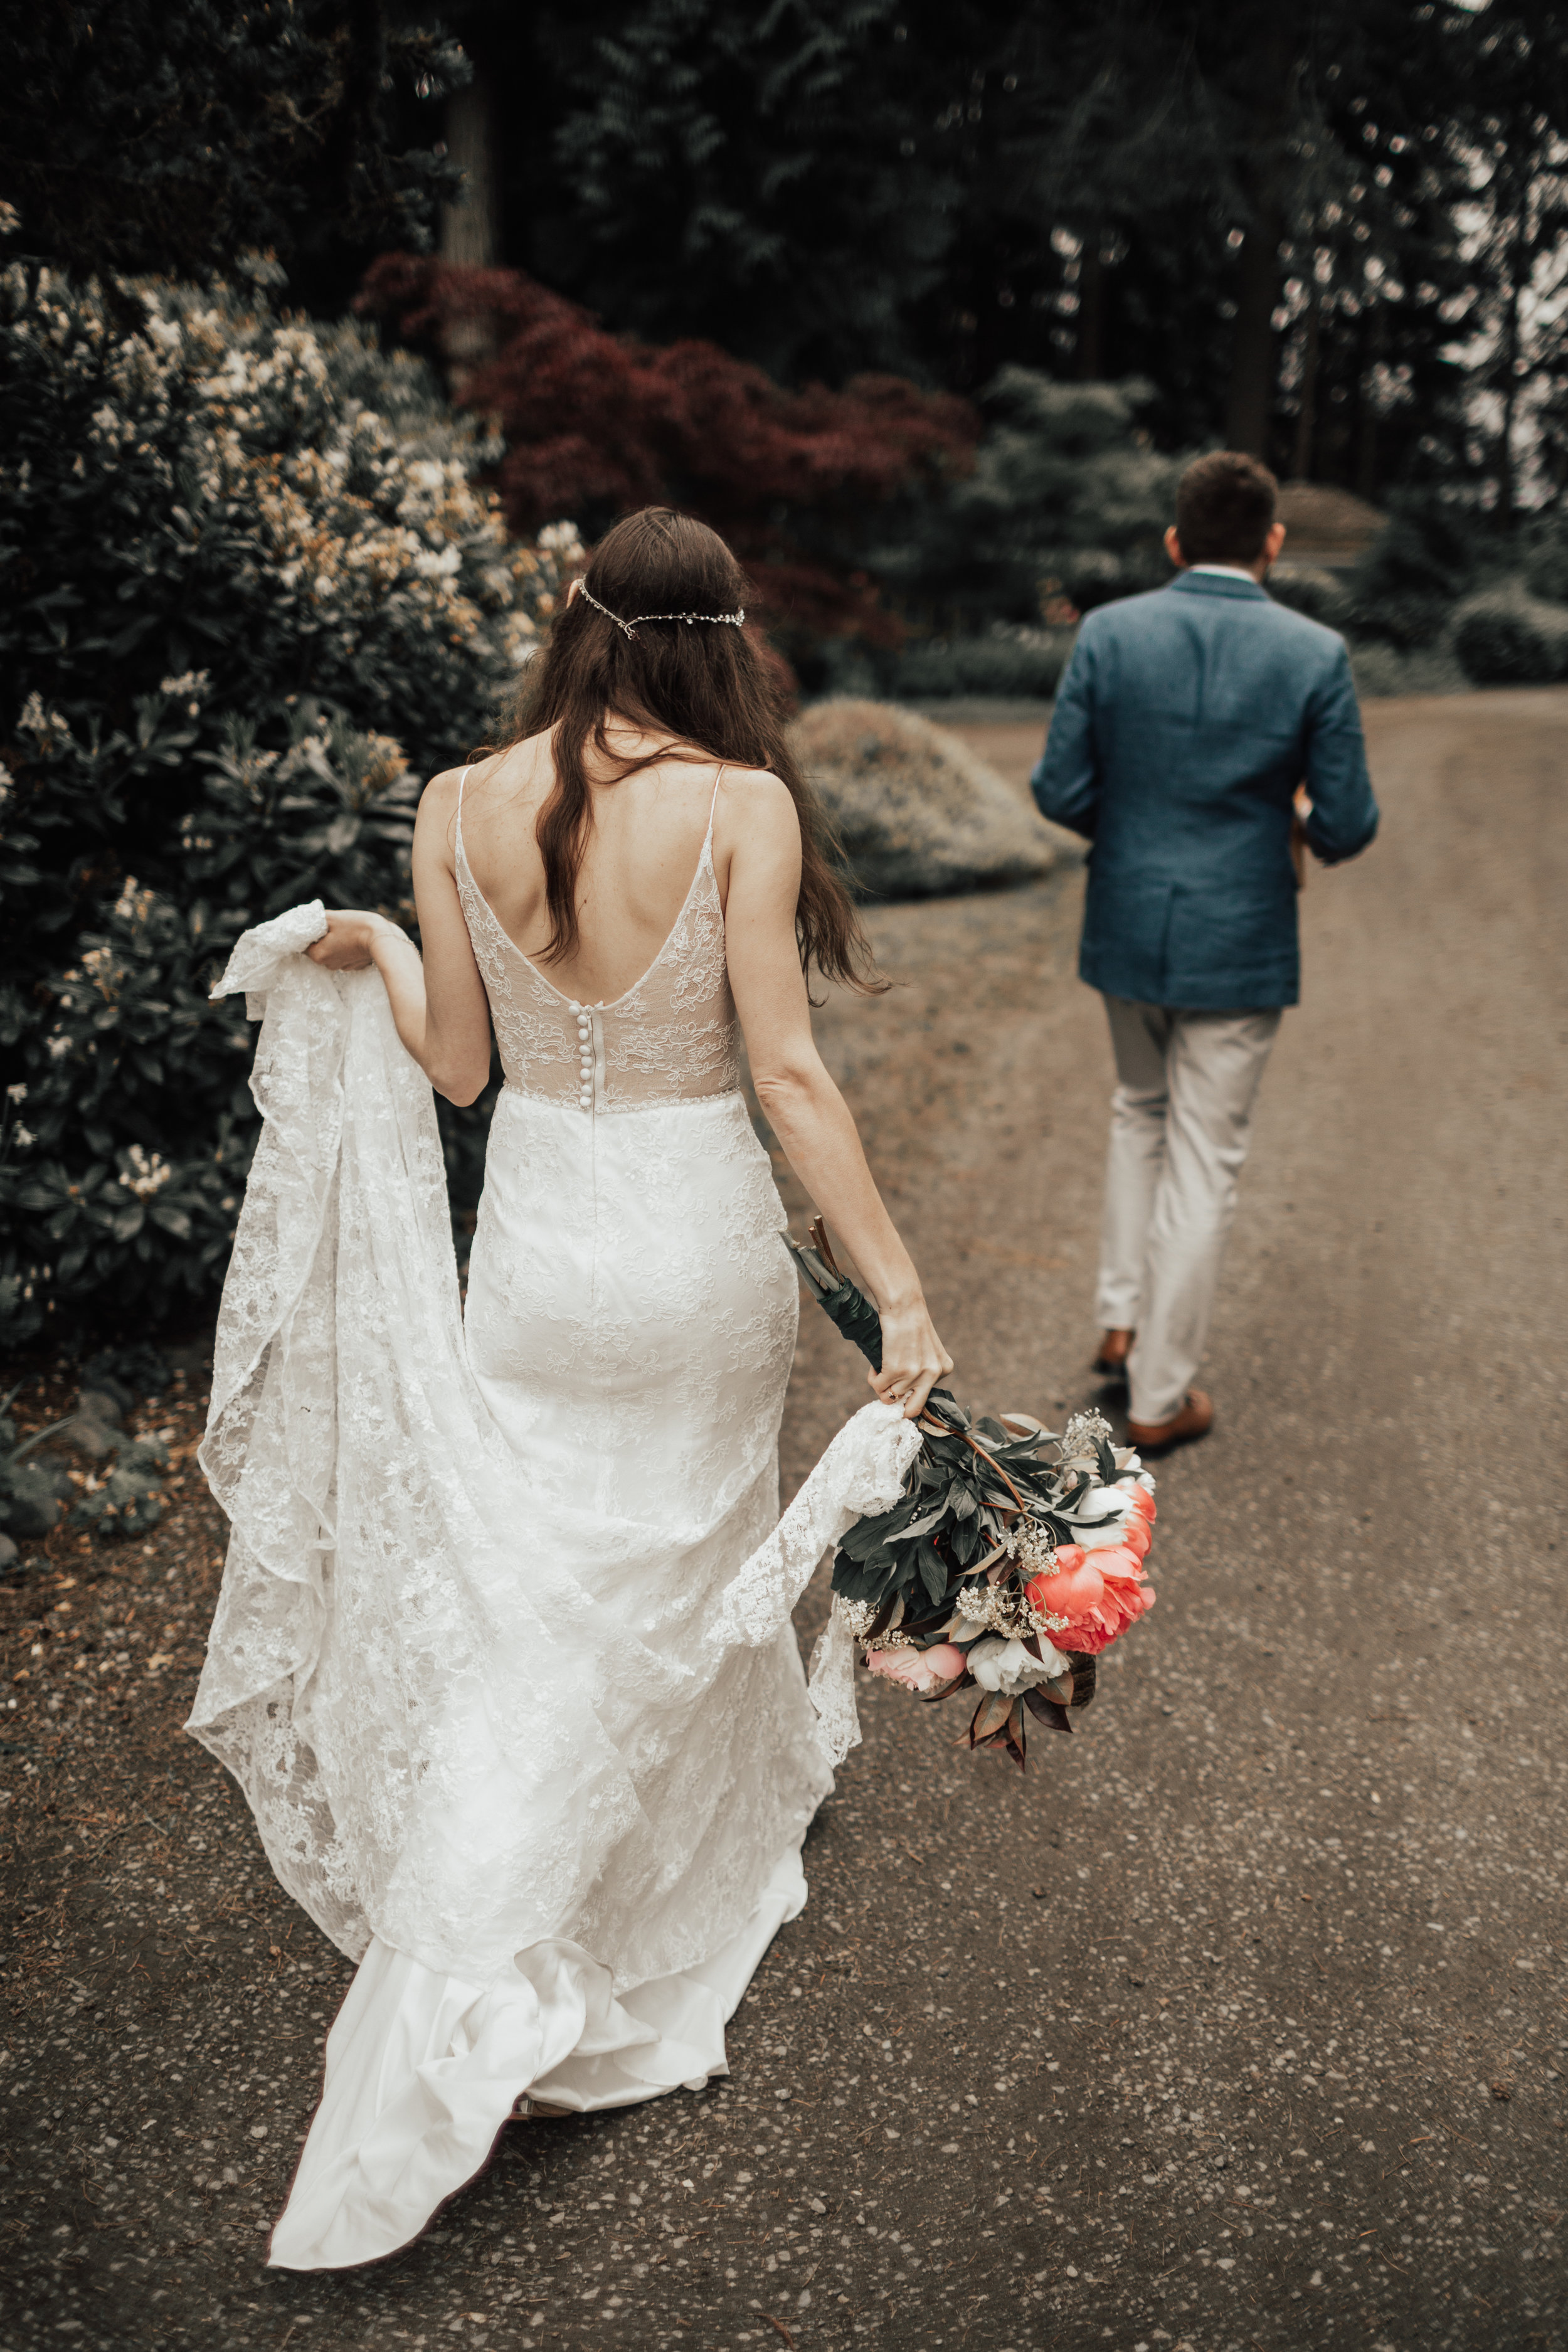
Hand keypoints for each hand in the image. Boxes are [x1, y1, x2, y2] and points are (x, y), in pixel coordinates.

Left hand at [306, 910, 392, 970]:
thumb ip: (315, 919)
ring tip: (346, 932)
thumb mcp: (332, 918)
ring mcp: (343, 967)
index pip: (303, 945)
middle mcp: (328, 964)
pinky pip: (345, 956)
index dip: (308, 934)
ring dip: (335, 943)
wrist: (383, 939)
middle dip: (322, 938)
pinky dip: (346, 948)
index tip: (316, 925)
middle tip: (332, 926)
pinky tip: (354, 939)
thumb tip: (307, 919)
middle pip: (318, 949)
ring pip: (332, 953)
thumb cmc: (356, 927)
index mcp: (318, 954)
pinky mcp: (355, 966)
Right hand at [869, 1298, 953, 1419]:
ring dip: (881, 1384)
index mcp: (943, 1369)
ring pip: (890, 1397)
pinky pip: (878, 1386)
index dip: (909, 1395)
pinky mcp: (896, 1370)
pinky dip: (873, 1378)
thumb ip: (923, 1370)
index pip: (926, 1398)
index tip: (900, 1388)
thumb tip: (903, 1395)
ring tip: (882, 1367)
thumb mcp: (927, 1349)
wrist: (902, 1305)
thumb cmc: (911, 1323)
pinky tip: (876, 1365)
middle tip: (889, 1390)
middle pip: (912, 1410)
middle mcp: (932, 1374)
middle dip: (898, 1404)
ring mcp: (914, 1374)